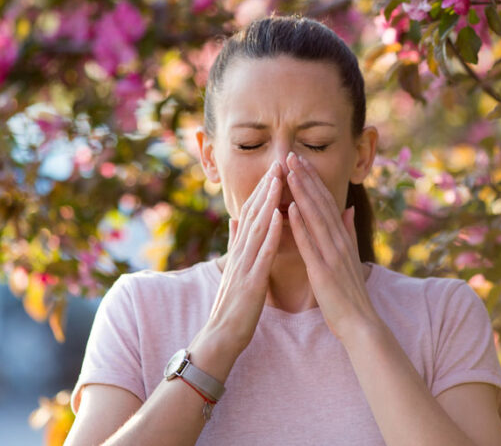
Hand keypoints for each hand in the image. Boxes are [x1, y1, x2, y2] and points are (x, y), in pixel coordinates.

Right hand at [204, 161, 282, 354]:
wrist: (221, 337)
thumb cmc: (232, 306)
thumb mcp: (234, 269)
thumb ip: (235, 244)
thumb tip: (234, 219)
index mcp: (240, 251)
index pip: (252, 214)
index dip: (263, 191)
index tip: (274, 169)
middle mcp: (240, 253)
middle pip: (253, 215)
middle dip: (266, 188)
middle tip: (278, 162)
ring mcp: (244, 266)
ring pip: (257, 228)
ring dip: (268, 202)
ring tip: (278, 179)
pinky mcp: (251, 281)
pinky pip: (262, 253)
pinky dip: (270, 233)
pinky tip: (279, 215)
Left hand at [285, 152, 381, 341]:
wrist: (360, 323)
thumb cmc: (350, 293)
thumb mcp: (350, 257)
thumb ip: (348, 231)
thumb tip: (347, 209)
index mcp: (342, 237)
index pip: (325, 202)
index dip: (312, 180)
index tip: (300, 160)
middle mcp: (338, 241)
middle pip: (320, 203)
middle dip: (305, 177)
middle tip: (291, 155)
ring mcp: (332, 254)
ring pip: (315, 217)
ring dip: (301, 193)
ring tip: (289, 171)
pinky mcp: (323, 270)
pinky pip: (310, 243)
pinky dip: (300, 224)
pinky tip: (290, 208)